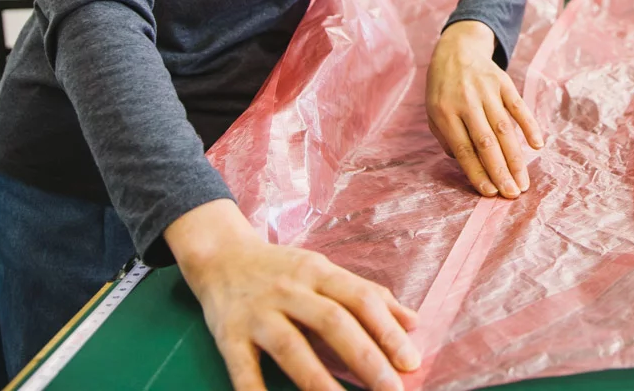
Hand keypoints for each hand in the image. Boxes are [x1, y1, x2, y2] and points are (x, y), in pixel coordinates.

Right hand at [167, 200, 419, 390]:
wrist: (220, 256)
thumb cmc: (283, 269)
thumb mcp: (325, 271)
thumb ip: (367, 294)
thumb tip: (413, 321)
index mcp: (318, 272)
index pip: (360, 299)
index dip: (387, 330)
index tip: (410, 361)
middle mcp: (290, 290)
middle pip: (332, 322)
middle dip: (365, 357)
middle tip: (392, 389)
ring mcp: (258, 313)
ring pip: (291, 347)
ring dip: (318, 380)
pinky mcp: (229, 335)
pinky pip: (243, 369)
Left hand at [425, 20, 543, 198]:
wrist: (456, 50)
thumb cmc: (443, 89)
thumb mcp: (433, 113)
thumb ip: (447, 139)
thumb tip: (470, 166)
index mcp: (444, 112)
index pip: (463, 149)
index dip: (477, 172)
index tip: (490, 193)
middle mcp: (466, 101)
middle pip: (486, 142)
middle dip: (500, 171)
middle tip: (513, 194)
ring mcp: (486, 91)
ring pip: (504, 129)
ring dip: (516, 158)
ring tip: (523, 181)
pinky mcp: (503, 82)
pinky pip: (518, 106)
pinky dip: (529, 125)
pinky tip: (537, 145)